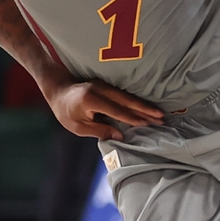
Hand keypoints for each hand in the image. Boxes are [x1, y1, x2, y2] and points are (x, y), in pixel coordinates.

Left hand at [43, 75, 164, 141]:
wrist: (57, 88)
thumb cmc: (65, 111)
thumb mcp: (77, 126)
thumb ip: (99, 131)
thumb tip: (120, 137)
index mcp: (91, 100)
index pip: (117, 111)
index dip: (133, 118)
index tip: (148, 124)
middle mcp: (99, 89)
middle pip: (126, 100)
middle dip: (145, 109)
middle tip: (162, 118)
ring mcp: (103, 83)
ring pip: (127, 95)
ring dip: (143, 104)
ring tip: (159, 113)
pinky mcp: (106, 83)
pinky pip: (124, 93)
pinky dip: (136, 100)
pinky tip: (146, 106)